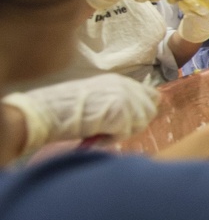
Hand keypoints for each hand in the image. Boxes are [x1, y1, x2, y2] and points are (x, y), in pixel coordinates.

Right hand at [2, 74, 159, 149]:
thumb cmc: (66, 110)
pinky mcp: (118, 111)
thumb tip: (139, 118)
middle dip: (134, 125)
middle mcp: (124, 85)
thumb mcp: (98, 100)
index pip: (152, 96)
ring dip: (123, 132)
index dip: (142, 113)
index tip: (127, 123)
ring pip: (140, 123)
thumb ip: (119, 103)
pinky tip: (96, 135)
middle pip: (150, 111)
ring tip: (101, 131)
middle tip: (111, 130)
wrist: (46, 112)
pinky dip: (112, 139)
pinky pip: (126, 132)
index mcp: (119, 81)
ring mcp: (122, 96)